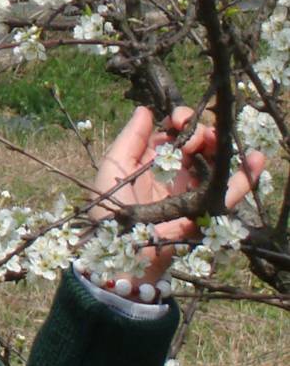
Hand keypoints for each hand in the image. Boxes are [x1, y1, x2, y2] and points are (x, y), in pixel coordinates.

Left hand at [92, 106, 264, 283]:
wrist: (121, 256)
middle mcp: (176, 173)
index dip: (181, 121)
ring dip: (223, 147)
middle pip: (199, 145)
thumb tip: (145, 109)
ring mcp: (193, 191)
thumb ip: (130, 140)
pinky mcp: (207, 212)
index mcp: (153, 162)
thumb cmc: (110, 212)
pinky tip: (256, 160)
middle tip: (196, 136)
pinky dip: (246, 177)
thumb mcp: (113, 170)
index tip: (180, 120)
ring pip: (217, 163)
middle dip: (201, 132)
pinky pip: (230, 193)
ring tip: (221, 140)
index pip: (174, 133)